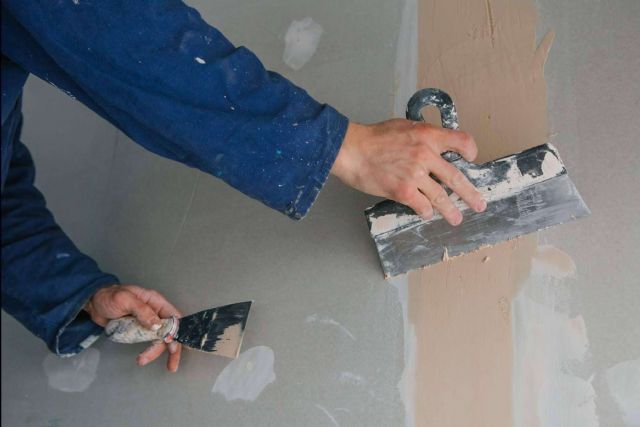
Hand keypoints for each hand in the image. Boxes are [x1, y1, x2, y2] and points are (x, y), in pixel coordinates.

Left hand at [84, 284, 182, 371]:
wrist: (93, 303)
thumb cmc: (109, 297)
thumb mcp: (125, 300)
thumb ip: (142, 310)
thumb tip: (157, 325)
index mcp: (156, 302)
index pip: (174, 316)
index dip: (177, 331)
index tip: (174, 346)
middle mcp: (155, 312)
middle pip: (169, 331)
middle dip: (172, 348)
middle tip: (171, 365)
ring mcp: (147, 322)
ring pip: (158, 339)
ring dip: (155, 351)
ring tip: (142, 360)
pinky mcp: (139, 330)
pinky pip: (148, 341)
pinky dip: (148, 350)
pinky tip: (142, 358)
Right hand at [331, 120, 485, 224]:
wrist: (351, 150)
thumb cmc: (372, 138)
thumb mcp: (403, 126)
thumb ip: (421, 136)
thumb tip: (432, 145)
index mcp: (427, 135)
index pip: (461, 141)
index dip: (469, 151)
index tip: (470, 159)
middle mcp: (425, 155)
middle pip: (456, 177)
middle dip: (470, 194)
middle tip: (479, 204)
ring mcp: (415, 175)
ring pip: (442, 197)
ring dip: (450, 210)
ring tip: (456, 218)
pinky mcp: (403, 191)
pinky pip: (422, 205)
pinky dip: (426, 211)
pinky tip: (426, 213)